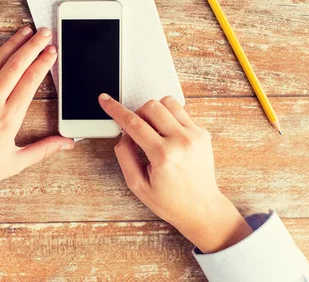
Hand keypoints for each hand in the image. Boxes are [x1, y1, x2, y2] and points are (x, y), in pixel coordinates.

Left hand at [0, 27, 73, 224]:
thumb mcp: (16, 162)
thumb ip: (44, 149)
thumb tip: (68, 143)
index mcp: (8, 119)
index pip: (30, 81)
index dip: (44, 62)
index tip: (52, 51)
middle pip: (16, 65)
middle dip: (33, 45)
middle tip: (45, 33)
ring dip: (11, 43)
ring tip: (24, 31)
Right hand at [98, 94, 251, 252]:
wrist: (202, 208)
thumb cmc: (171, 201)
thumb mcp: (138, 185)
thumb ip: (125, 156)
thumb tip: (123, 135)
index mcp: (163, 155)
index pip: (134, 123)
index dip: (115, 109)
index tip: (105, 100)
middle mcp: (181, 141)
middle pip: (151, 107)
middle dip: (137, 114)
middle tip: (136, 130)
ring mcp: (195, 135)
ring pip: (168, 102)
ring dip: (154, 111)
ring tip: (153, 129)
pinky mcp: (203, 133)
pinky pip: (181, 111)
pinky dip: (169, 117)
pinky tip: (167, 134)